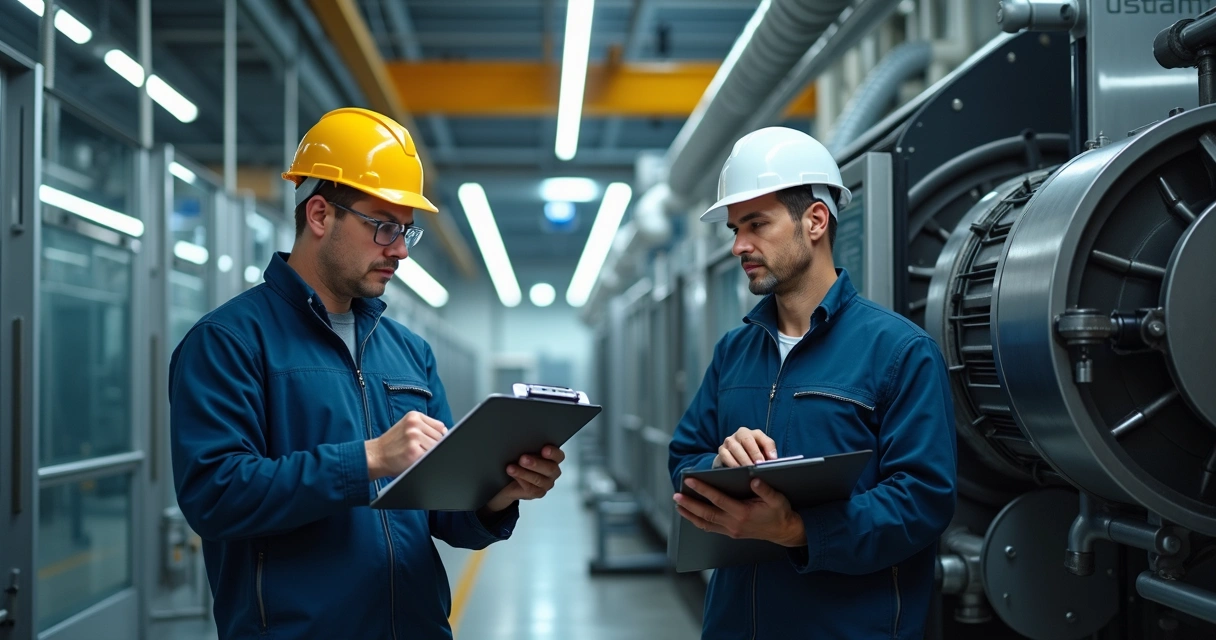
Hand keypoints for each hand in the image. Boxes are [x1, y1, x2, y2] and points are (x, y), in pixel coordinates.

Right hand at [366, 411, 447, 479]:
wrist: (374, 456)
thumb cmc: (392, 445)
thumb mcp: (407, 428)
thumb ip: (425, 428)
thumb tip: (446, 434)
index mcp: (414, 416)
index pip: (440, 426)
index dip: (439, 437)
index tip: (432, 442)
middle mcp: (414, 424)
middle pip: (440, 437)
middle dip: (433, 446)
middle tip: (419, 450)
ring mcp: (414, 436)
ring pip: (436, 447)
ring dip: (429, 453)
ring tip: (415, 454)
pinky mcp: (413, 450)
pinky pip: (429, 456)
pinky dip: (424, 460)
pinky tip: (413, 459)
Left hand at [481, 445, 564, 512]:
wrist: (510, 481)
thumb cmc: (520, 462)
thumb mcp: (525, 452)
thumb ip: (529, 449)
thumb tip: (522, 443)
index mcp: (553, 459)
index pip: (558, 456)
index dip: (553, 453)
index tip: (544, 450)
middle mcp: (553, 472)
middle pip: (550, 468)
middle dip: (536, 463)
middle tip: (522, 459)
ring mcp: (547, 484)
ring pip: (538, 479)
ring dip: (524, 473)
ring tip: (511, 468)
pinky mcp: (538, 493)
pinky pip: (531, 488)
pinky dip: (520, 480)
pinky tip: (512, 475)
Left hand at [673, 478, 805, 546]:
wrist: (785, 532)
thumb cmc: (780, 512)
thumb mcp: (777, 499)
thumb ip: (765, 490)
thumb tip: (753, 479)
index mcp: (743, 513)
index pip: (718, 499)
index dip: (703, 489)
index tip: (690, 481)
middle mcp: (734, 523)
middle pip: (706, 513)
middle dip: (689, 504)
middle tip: (676, 495)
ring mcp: (732, 530)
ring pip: (706, 523)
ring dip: (690, 515)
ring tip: (678, 505)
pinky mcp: (732, 533)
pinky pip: (711, 528)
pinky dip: (699, 522)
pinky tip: (692, 515)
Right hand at [714, 427, 778, 467]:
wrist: (735, 459)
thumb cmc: (752, 457)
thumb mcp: (763, 454)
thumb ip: (768, 455)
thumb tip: (773, 460)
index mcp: (754, 433)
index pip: (762, 436)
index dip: (768, 447)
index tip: (773, 459)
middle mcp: (741, 433)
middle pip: (747, 439)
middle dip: (754, 452)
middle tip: (759, 464)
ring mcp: (730, 440)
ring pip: (735, 447)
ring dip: (743, 459)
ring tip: (749, 470)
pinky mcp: (722, 450)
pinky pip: (725, 455)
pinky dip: (732, 463)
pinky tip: (738, 471)